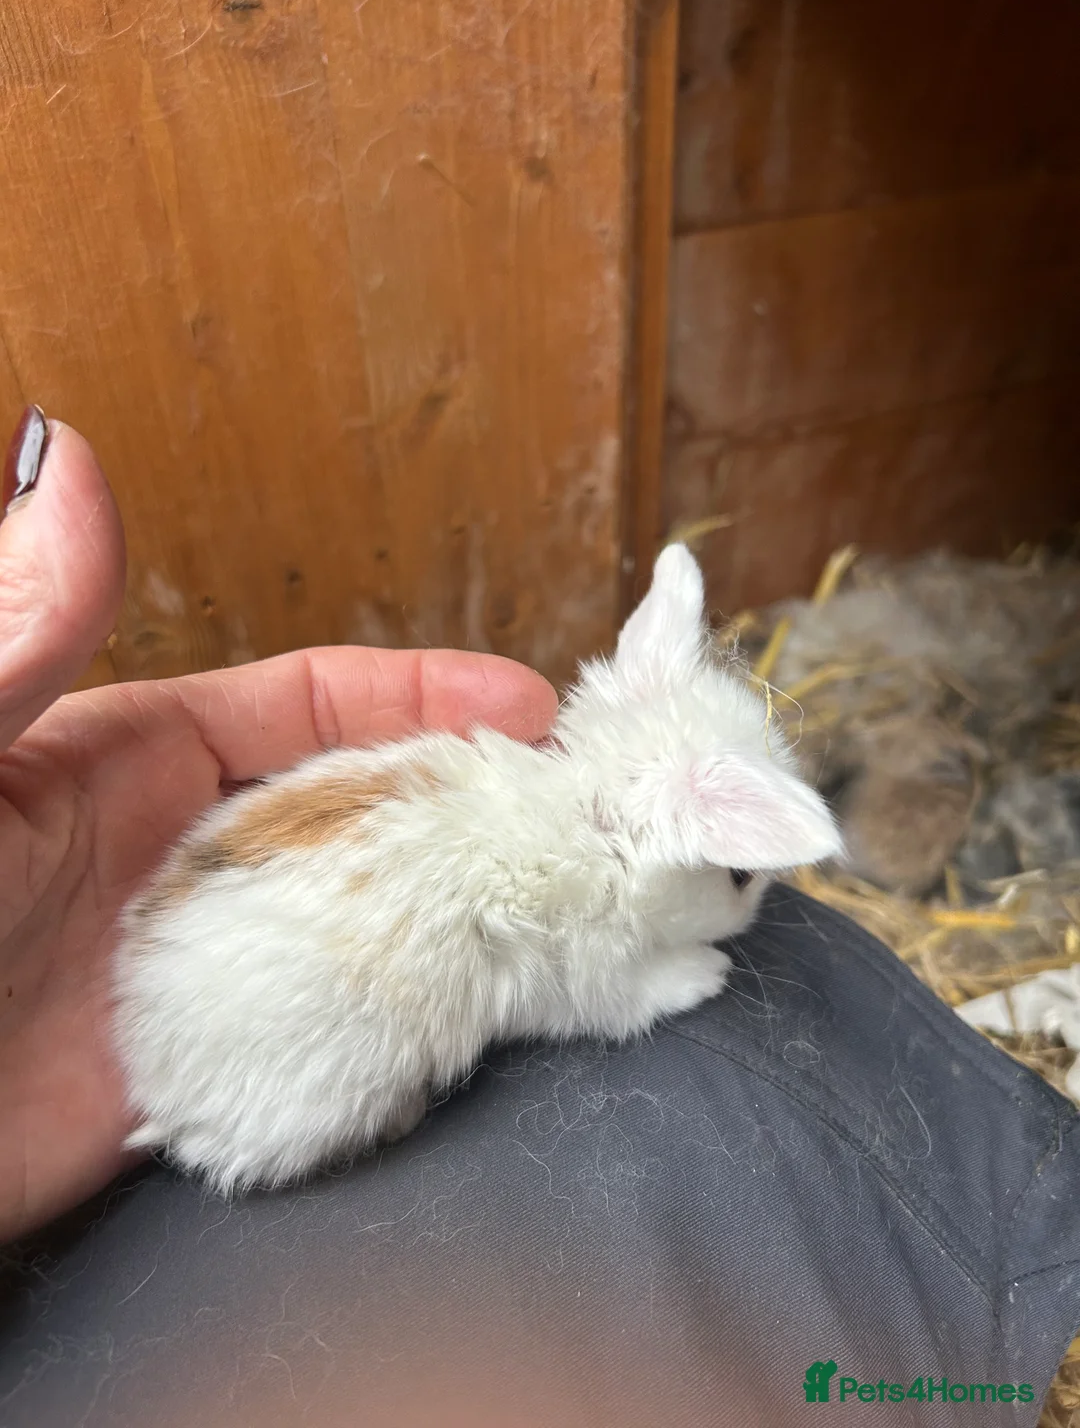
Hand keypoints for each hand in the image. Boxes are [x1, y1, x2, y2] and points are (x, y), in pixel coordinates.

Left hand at [0, 413, 557, 1243]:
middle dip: (470, 800)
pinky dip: (402, 1025)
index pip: (313, 706)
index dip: (424, 695)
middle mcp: (190, 854)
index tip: (527, 704)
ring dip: (457, 909)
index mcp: (142, 758)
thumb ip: (25, 626)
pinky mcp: (209, 1072)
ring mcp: (207, 964)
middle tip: (581, 814)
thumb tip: (70, 456)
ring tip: (568, 908)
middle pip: (361, 810)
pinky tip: (476, 1015)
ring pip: (362, 919)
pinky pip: (330, 1038)